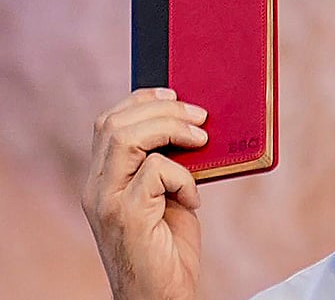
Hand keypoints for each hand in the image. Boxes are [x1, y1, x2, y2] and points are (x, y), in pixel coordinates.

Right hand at [82, 88, 208, 299]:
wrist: (161, 298)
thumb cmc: (168, 248)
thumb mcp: (168, 196)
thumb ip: (168, 164)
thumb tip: (195, 125)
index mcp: (102, 178)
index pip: (108, 122)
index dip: (141, 100)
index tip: (175, 94)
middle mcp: (95, 187)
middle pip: (115, 123)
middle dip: (162, 109)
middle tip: (200, 117)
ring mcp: (106, 201)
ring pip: (126, 137)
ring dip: (171, 128)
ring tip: (201, 139)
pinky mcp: (126, 216)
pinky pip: (156, 171)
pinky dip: (184, 176)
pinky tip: (194, 199)